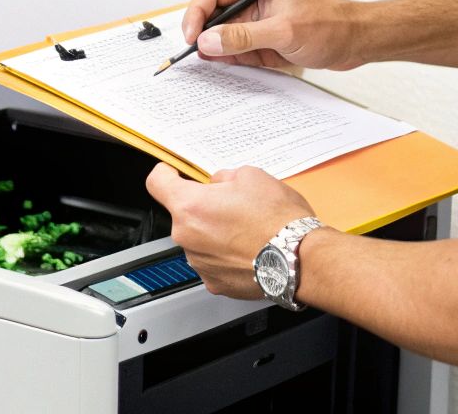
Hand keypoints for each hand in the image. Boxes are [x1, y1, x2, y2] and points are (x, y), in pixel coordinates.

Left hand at [144, 163, 317, 299]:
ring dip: (214, 234)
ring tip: (246, 231)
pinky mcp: (214, 283)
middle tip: (233, 205)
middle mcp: (187, 237)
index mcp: (190, 206)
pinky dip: (225, 256)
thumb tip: (218, 184)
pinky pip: (212, 262)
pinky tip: (248, 250)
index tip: (170, 173)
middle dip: (203, 208)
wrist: (300, 259)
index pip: (157, 182)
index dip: (165, 173)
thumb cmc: (278, 219)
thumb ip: (224, 178)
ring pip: (199, 240)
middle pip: (184, 214)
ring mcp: (199, 264)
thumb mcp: (251, 176)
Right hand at [181, 0, 363, 72]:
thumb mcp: (283, 32)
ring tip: (206, 63)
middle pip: (213, 14)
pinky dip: (228, 59)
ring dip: (213, 49)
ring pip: (222, 35)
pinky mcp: (263, 43)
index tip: (191, 36)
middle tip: (192, 54)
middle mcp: (253, 3)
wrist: (357, 41)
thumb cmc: (330, 25)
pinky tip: (223, 67)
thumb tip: (208, 40)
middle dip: (200, 33)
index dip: (196, 13)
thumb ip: (243, 36)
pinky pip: (237, 50)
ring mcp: (257, 24)